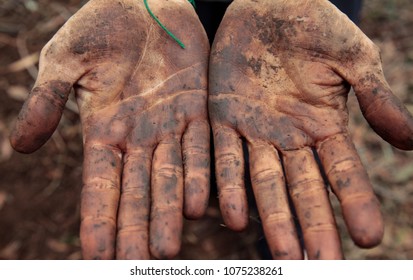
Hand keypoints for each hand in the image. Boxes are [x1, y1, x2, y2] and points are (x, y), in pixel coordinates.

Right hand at [10, 0, 209, 258]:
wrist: (143, 4)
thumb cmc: (99, 30)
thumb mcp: (64, 62)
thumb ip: (47, 102)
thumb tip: (20, 148)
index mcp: (102, 130)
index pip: (98, 185)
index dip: (97, 219)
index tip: (95, 256)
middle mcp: (138, 137)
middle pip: (136, 191)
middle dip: (135, 229)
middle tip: (136, 267)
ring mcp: (169, 126)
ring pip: (169, 178)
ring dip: (168, 214)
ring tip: (167, 250)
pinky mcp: (197, 109)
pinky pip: (200, 147)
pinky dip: (198, 175)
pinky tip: (199, 205)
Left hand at [209, 0, 412, 258]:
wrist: (272, 6)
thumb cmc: (317, 29)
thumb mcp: (354, 60)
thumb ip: (376, 99)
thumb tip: (412, 142)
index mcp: (323, 127)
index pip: (343, 174)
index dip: (354, 204)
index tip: (368, 239)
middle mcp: (289, 139)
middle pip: (303, 191)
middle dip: (313, 227)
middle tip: (319, 265)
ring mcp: (256, 132)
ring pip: (265, 184)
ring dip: (273, 219)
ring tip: (282, 254)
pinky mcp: (225, 118)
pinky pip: (226, 157)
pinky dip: (230, 186)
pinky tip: (233, 216)